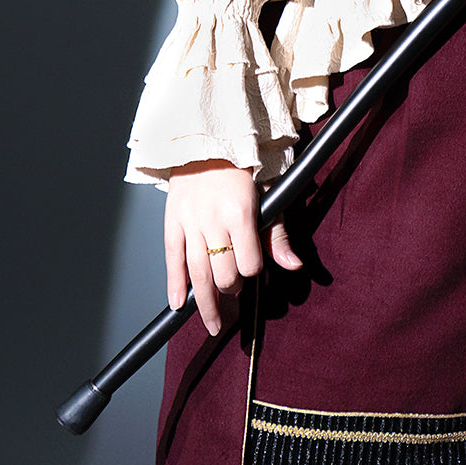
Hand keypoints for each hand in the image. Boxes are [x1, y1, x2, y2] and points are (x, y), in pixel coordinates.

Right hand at [164, 159, 302, 335]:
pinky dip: (174, 285)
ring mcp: (190, 223)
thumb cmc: (240, 169)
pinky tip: (179, 305)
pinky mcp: (171, 222)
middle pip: (223, 272)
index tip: (252, 269)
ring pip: (197, 273)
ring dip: (205, 303)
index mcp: (240, 213)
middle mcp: (213, 220)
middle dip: (230, 288)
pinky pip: (172, 259)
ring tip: (213, 322)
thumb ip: (277, 234)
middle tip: (234, 290)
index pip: (249, 262)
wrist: (204, 142)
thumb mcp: (266, 195)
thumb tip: (294, 266)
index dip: (252, 271)